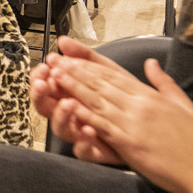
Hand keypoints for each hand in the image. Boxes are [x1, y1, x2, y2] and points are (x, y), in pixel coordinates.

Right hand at [30, 38, 122, 163]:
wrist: (152, 126)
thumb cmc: (126, 98)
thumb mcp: (107, 70)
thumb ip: (85, 56)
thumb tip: (63, 41)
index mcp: (71, 93)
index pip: (46, 84)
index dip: (40, 76)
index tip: (44, 67)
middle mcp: (72, 114)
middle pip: (45, 107)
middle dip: (40, 95)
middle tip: (43, 85)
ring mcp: (81, 133)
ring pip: (60, 129)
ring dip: (61, 116)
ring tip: (68, 104)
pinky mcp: (95, 150)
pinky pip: (83, 151)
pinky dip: (83, 143)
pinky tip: (89, 132)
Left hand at [47, 52, 192, 192]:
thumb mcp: (182, 104)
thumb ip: (164, 82)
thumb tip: (151, 63)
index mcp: (150, 95)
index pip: (114, 75)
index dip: (90, 66)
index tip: (72, 58)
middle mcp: (140, 105)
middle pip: (101, 84)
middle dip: (75, 71)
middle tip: (55, 61)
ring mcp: (134, 123)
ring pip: (97, 101)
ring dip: (74, 88)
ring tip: (55, 77)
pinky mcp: (130, 143)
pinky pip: (103, 126)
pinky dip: (84, 115)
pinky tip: (69, 107)